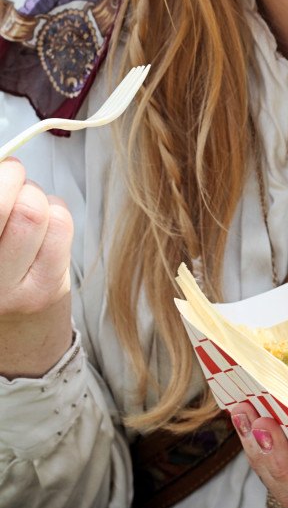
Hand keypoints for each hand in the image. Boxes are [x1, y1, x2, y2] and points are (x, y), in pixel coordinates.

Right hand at [0, 159, 73, 376]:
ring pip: (37, 209)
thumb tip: (6, 161)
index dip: (0, 174)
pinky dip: (55, 210)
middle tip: (11, 175)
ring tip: (27, 206)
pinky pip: (61, 223)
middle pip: (8, 203)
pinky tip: (46, 224)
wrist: (17, 345)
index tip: (1, 167)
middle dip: (13, 176)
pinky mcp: (49, 288)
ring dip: (35, 194)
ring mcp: (14, 288)